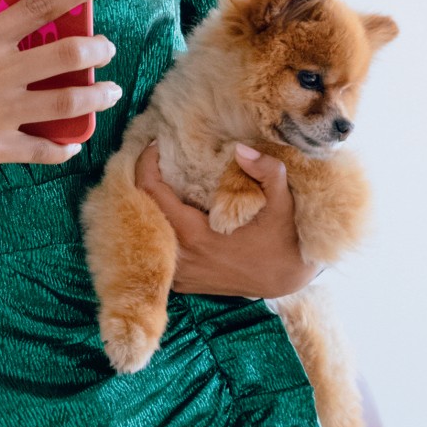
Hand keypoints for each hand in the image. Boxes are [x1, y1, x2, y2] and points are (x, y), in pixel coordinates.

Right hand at [0, 0, 122, 182]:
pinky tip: (71, 144)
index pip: (41, 4)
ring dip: (97, 95)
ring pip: (67, 102)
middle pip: (67, 54)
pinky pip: (43, 149)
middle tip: (107, 48)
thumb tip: (26, 35)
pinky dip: (62, 147)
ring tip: (110, 91)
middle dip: (98, 50)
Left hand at [134, 140, 317, 298]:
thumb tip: (241, 149)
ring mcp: (180, 274)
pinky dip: (156, 228)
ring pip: (145, 235)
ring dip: (148, 205)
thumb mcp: (283, 202)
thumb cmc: (284, 240)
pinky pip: (158, 250)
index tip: (154, 144)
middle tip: (153, 157)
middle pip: (140, 213)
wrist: (286, 280)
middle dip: (142, 181)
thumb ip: (267, 171)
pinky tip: (166, 208)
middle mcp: (181, 258)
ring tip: (157, 178)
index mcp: (196, 236)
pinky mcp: (183, 282)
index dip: (146, 164)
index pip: (152, 194)